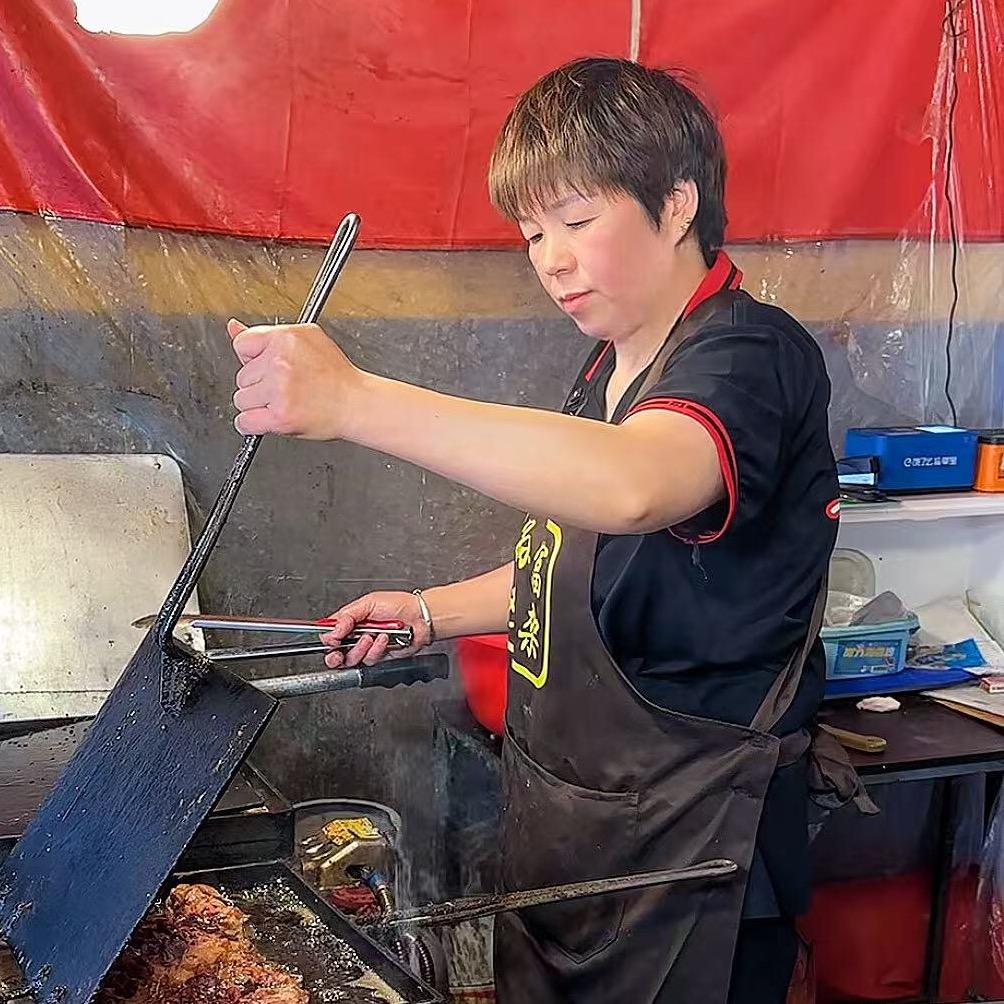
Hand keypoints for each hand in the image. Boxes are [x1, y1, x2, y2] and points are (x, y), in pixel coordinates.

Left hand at [227, 318, 361, 438]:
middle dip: (258, 385)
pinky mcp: (280, 415)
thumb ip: (268, 336)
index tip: (269, 368)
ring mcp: (279, 389)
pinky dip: (252, 425)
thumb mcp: (306, 341)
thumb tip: (232, 327)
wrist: (357, 403)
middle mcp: (280, 361)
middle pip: (241, 376)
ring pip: (242, 400)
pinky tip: (269, 419)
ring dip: (257, 406)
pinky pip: (244, 422)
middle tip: (285, 388)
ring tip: (284, 402)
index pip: (243, 344)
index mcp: (286, 338)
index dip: (253, 360)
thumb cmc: (335, 377)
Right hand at [319, 591, 432, 668]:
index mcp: (351, 620)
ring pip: (352, 658)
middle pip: (336, 652)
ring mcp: (368, 647)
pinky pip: (370, 659)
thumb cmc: (399, 604)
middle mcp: (357, 635)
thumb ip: (347, 616)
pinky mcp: (379, 656)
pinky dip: (376, 649)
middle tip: (338, 652)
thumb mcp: (369, 602)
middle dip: (335, 655)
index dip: (328, 639)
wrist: (420, 617)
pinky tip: (384, 639)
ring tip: (370, 636)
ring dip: (360, 648)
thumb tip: (332, 629)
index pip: (330, 633)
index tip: (333, 639)